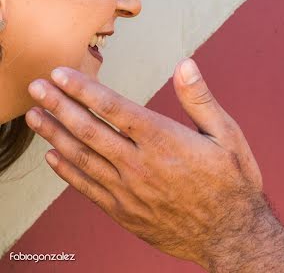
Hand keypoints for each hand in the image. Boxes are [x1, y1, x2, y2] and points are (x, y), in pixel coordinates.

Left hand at [25, 59, 267, 266]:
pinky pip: (87, 188)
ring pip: (82, 158)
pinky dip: (67, 171)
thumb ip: (200, 99)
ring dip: (55, 134)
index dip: (83, 89)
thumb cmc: (232, 180)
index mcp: (164, 140)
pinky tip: (53, 156)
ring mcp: (128, 191)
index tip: (60, 74)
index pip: (113, 108)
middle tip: (36, 87)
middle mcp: (139, 165)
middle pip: (89, 130)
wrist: (231, 235)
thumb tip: (185, 64)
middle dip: (59, 105)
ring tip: (35, 115)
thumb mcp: (227, 134)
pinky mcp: (124, 212)